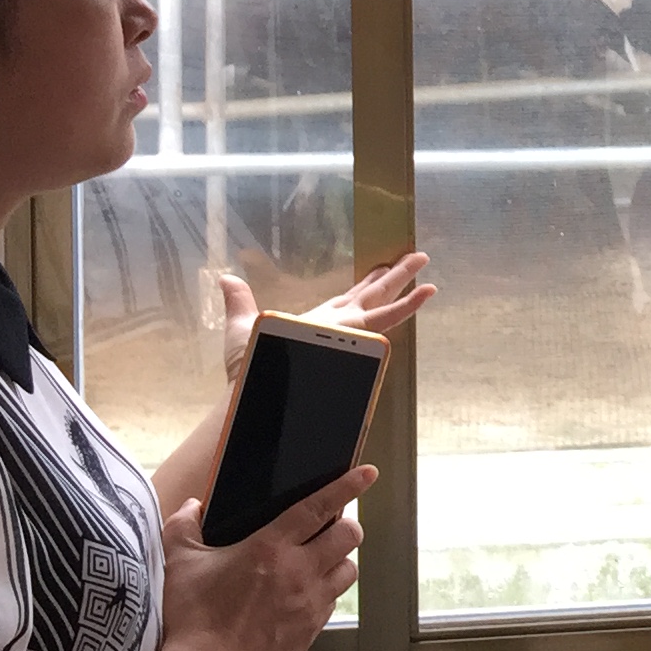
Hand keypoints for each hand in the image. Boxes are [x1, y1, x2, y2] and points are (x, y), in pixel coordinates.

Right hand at [157, 466, 371, 650]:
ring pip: (348, 570)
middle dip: (346, 525)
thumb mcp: (179, 563)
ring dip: (339, 560)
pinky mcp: (310, 631)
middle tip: (331, 526)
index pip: (319, 507)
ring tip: (321, 560)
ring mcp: (309, 603)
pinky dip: (326, 593)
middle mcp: (298, 572)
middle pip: (348, 536)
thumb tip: (192, 506)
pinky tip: (305, 594)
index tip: (367, 473)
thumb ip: (183, 525)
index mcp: (270, 547)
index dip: (347, 485)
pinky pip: (332, 602)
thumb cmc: (191, 618)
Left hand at [219, 252, 436, 381]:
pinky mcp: (357, 338)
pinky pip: (386, 319)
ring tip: (424, 265)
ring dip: (405, 284)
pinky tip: (425, 293)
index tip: (381, 267)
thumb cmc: (250, 368)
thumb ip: (239, 302)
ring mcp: (348, 331)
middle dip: (395, 275)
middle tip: (418, 256)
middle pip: (372, 294)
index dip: (365, 283)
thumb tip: (225, 278)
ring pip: (382, 301)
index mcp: (318, 322)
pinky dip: (406, 306)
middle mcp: (337, 324)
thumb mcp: (242, 326)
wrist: (261, 394)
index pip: (347, 299)